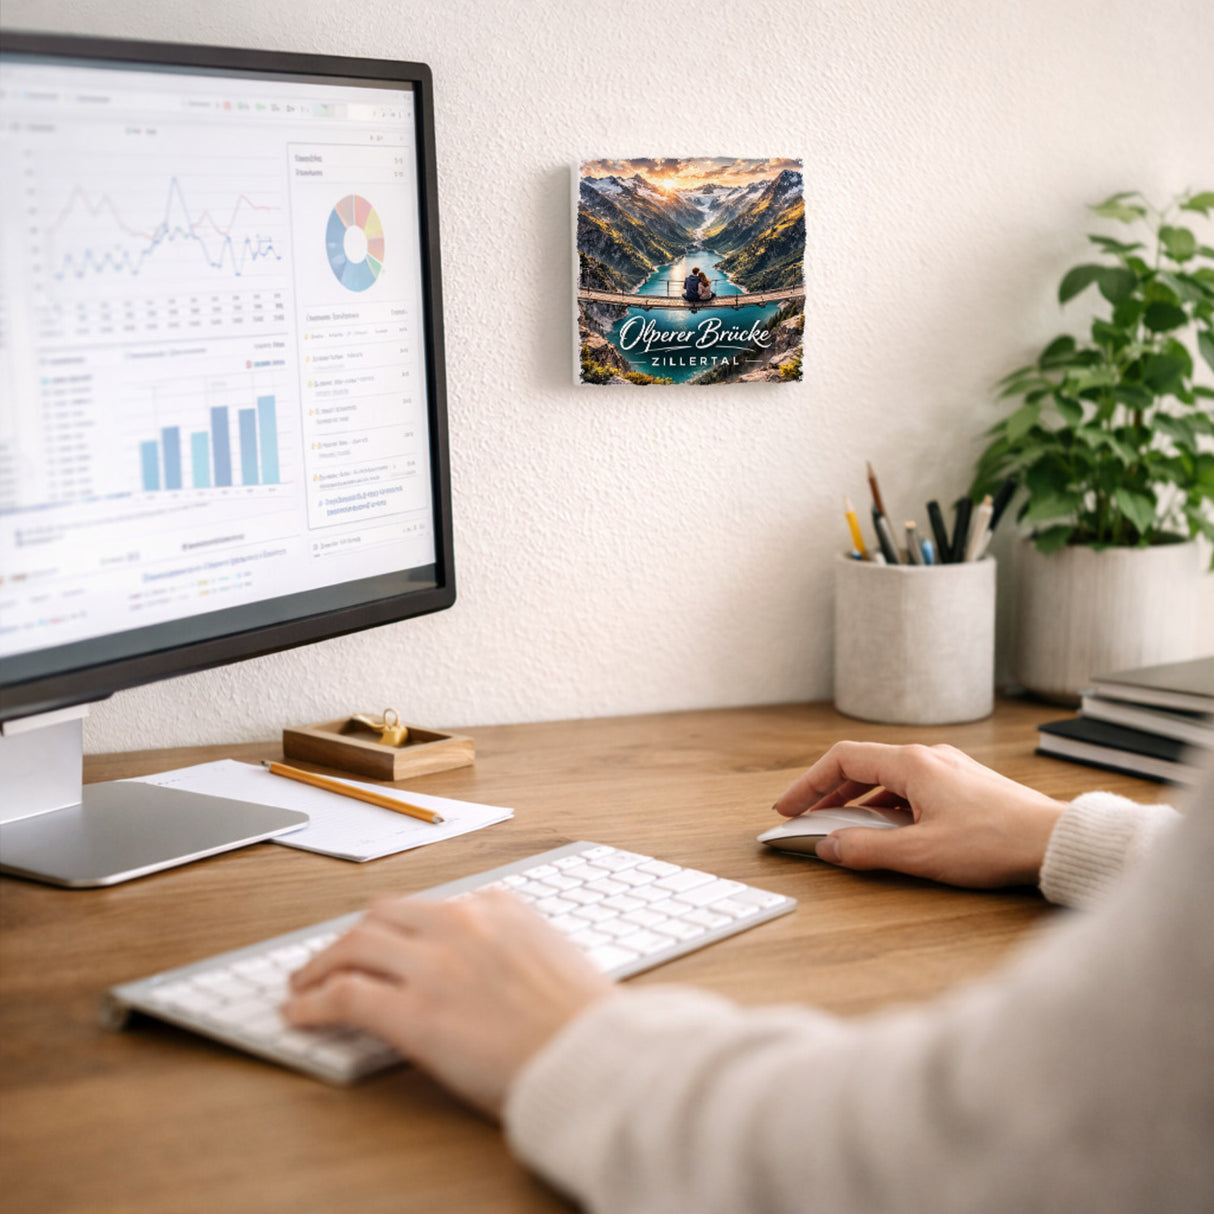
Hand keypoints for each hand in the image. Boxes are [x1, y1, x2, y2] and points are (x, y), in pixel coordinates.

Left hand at [283, 890, 611, 1117]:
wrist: (594, 1057)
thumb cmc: (585, 1022)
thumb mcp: (554, 958)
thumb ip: (513, 948)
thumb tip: (485, 969)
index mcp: (500, 906)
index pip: (431, 907)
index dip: (400, 929)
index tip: (388, 943)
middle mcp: (462, 922)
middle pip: (384, 914)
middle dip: (354, 935)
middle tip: (336, 956)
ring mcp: (434, 964)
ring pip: (355, 944)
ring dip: (323, 963)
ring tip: (305, 982)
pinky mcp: (413, 1013)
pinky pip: (346, 997)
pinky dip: (314, 1001)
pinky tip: (300, 1013)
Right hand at [772, 742, 1065, 888]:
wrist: (1055, 841)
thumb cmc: (995, 842)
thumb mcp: (920, 853)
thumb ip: (866, 850)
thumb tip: (828, 847)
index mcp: (911, 763)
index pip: (842, 759)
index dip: (808, 783)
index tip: (788, 806)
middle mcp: (927, 757)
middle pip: (861, 766)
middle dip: (828, 793)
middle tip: (805, 817)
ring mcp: (948, 769)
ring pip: (886, 778)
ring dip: (857, 801)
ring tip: (841, 827)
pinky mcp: (963, 787)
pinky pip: (910, 788)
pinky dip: (885, 806)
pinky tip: (887, 831)